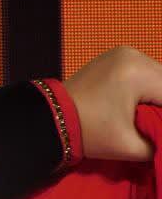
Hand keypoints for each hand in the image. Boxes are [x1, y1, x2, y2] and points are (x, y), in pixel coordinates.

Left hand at [65, 46, 161, 160]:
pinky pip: (145, 71)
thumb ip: (161, 142)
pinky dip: (149, 87)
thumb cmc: (88, 132)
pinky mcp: (117, 56)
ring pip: (159, 75)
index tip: (159, 130)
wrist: (49, 118)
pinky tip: (143, 105)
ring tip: (151, 115)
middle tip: (155, 123)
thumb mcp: (131, 146)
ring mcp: (125, 52)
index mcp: (139, 73)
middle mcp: (134, 55)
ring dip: (159, 95)